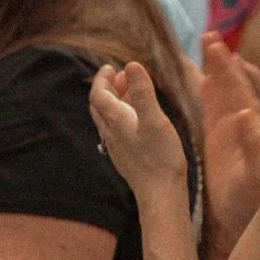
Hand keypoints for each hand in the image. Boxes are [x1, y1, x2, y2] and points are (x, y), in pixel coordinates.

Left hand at [89, 62, 188, 196]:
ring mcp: (117, 146)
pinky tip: (136, 120)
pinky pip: (116, 131)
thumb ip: (143, 93)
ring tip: (130, 91)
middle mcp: (111, 134)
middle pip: (100, 106)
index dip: (102, 79)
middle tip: (120, 75)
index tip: (110, 67)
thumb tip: (131, 65)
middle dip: (107, 88)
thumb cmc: (160, 157)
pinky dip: (122, 116)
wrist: (160, 194)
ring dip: (115, 101)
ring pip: (108, 119)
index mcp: (116, 121)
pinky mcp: (126, 157)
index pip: (99, 95)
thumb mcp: (155, 120)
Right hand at [198, 40, 259, 253]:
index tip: (215, 44)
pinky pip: (212, 115)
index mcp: (248, 129)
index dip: (227, 66)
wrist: (254, 225)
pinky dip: (207, 97)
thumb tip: (246, 113)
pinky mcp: (220, 147)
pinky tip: (201, 88)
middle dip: (220, 63)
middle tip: (208, 37)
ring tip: (203, 54)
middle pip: (230, 87)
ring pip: (221, 98)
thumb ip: (255, 146)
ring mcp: (230, 136)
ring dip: (212, 75)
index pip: (238, 89)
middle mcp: (240, 128)